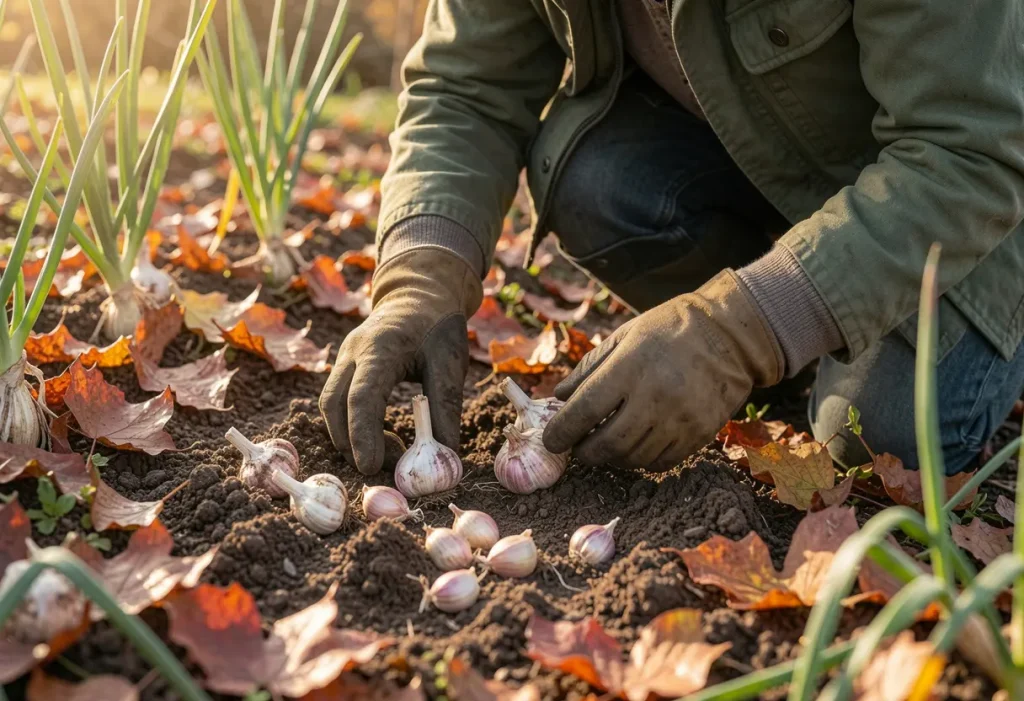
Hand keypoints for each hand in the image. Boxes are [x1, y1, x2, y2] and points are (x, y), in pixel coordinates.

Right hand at [319, 249, 481, 473]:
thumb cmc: (438, 326)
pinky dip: (352, 426)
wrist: (418, 295)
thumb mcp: (451, 362)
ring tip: (390, 455)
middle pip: (333, 404)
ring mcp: (344, 359)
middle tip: (384, 469)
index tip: (371, 467)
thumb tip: (445, 452)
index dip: (363, 435)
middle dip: (350, 443)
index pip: (362, 397)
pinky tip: (381, 440)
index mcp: (379, 347)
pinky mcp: (344, 368)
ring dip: (350, 437)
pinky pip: (337, 402)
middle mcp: (352, 352)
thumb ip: (446, 405)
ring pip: (330, 406)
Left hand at [542, 270, 782, 469]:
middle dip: (586, 452)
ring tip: (607, 444)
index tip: (552, 440)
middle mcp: (655, 396)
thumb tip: (559, 397)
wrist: (729, 334)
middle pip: (607, 444)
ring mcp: (680, 418)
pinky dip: (641, 460)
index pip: (585, 411)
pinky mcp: (700, 433)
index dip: (562, 431)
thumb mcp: (624, 336)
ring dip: (613, 457)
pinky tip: (636, 445)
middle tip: (579, 447)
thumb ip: (590, 368)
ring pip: (633, 458)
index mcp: (630, 367)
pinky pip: (661, 462)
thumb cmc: (668, 330)